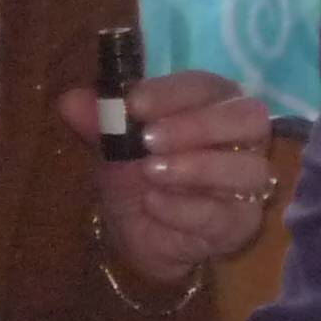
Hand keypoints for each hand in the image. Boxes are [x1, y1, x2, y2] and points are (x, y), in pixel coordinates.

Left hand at [55, 69, 274, 286]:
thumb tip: (71, 101)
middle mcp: (241, 137)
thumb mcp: (111, 147)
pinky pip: (223, 214)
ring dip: (196, 167)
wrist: (139, 235)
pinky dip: (185, 208)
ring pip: (248, 168)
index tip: (134, 104)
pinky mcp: (240, 223)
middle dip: (199, 126)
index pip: (206, 86)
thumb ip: (98, 122)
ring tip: (150, 172)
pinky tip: (154, 203)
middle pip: (248, 118)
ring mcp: (246, 182)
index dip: (173, 93)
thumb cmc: (135, 176)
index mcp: (211, 104)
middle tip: (149, 139)